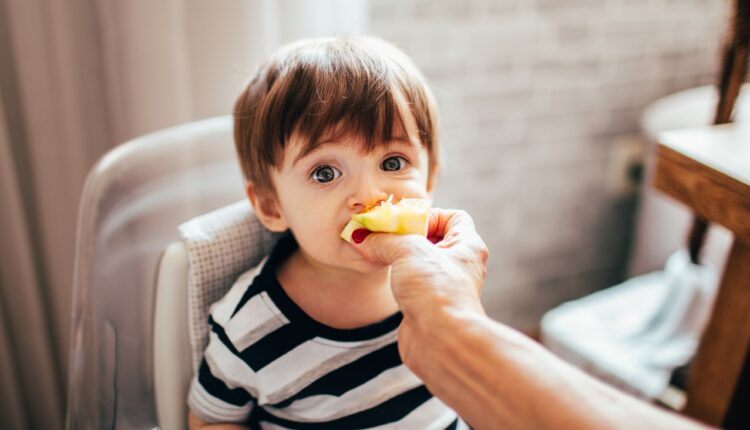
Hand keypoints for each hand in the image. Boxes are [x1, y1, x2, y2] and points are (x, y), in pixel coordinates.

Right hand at [352, 208, 488, 364]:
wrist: (441, 341)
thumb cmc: (437, 291)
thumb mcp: (408, 250)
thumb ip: (384, 240)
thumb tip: (363, 238)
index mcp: (468, 246)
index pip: (455, 218)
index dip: (430, 215)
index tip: (405, 222)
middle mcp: (460, 266)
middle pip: (434, 239)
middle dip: (407, 236)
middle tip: (384, 236)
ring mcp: (444, 288)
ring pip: (420, 264)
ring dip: (399, 258)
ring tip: (379, 254)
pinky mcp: (428, 307)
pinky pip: (412, 285)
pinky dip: (397, 279)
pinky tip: (384, 278)